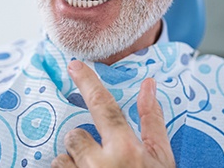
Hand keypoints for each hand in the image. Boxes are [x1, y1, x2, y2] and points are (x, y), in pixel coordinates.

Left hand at [51, 61, 174, 167]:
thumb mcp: (161, 160)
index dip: (88, 82)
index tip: (74, 66)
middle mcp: (101, 165)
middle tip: (101, 162)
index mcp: (127, 151)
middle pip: (74, 136)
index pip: (103, 106)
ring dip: (73, 167)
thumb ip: (152, 121)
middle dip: (83, 146)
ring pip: (61, 160)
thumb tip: (148, 85)